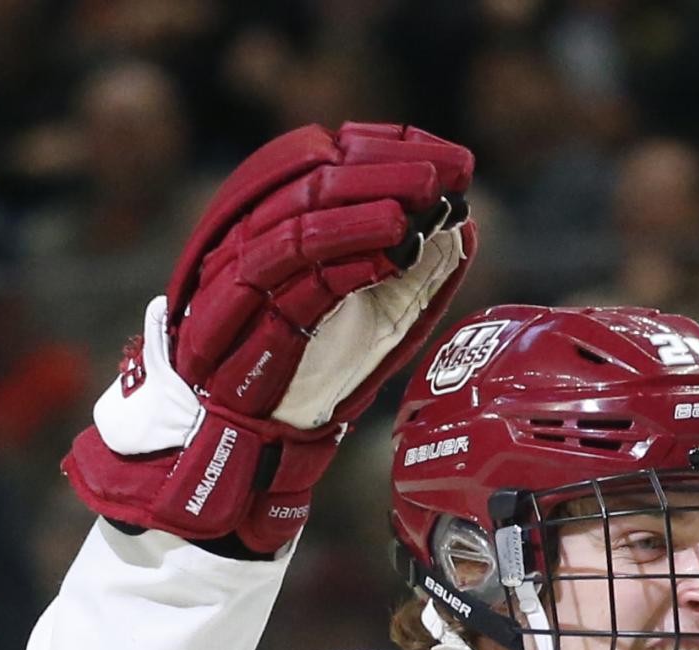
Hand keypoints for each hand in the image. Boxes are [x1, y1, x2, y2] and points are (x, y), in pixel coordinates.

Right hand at [65, 122, 476, 552]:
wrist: (248, 453)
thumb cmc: (312, 381)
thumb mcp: (375, 322)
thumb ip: (412, 277)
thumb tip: (461, 228)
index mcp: (270, 229)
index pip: (319, 160)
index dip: (382, 147)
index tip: (444, 152)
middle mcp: (244, 243)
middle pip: (310, 179)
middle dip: (386, 166)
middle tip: (447, 168)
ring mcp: (236, 282)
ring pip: (297, 221)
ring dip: (366, 203)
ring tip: (424, 198)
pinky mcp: (240, 327)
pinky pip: (294, 279)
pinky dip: (347, 258)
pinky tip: (395, 248)